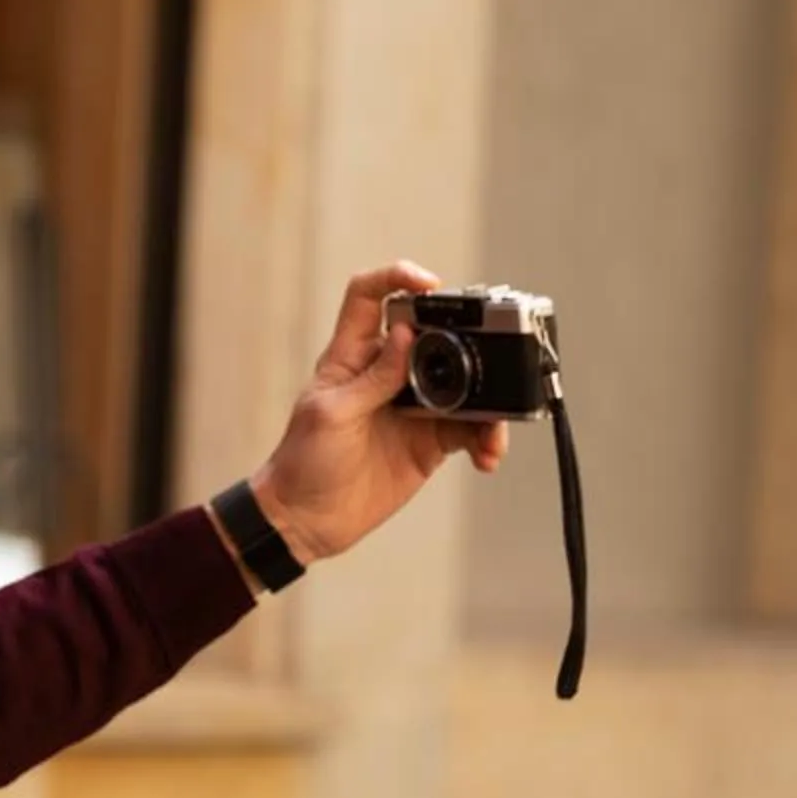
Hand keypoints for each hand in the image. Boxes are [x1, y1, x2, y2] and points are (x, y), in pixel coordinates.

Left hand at [240, 261, 510, 565]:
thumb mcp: (331, 416)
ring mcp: (414, 405)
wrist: (305, 520)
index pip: (370, 296)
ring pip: (465, 384)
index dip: (397, 278)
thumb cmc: (302, 462)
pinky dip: (486, 439)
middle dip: (470, 340)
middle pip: (437, 334)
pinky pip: (471, 429)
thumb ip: (371, 377)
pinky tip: (487, 456)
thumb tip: (407, 334)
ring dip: (489, 400)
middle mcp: (388, 373)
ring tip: (493, 431)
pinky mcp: (431, 440)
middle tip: (493, 356)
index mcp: (353, 355)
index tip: (430, 285)